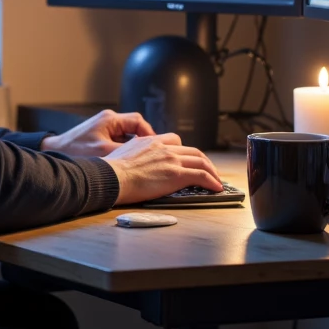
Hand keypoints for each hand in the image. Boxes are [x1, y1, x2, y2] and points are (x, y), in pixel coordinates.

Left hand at [42, 109, 174, 158]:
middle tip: (149, 155)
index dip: (149, 134)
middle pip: (135, 127)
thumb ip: (125, 152)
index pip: (138, 122)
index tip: (154, 147)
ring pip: (127, 134)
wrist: (54, 152)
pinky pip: (118, 140)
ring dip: (133, 146)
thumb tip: (145, 155)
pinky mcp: (99, 136)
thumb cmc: (75, 151)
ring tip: (138, 160)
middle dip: (143, 141)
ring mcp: (103, 127)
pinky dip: (123, 149)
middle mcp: (108, 120)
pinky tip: (124, 161)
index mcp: (110, 119)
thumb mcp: (103, 153)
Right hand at [104, 136, 222, 205]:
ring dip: (212, 171)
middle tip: (208, 170)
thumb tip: (131, 162)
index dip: (184, 150)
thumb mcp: (122, 153)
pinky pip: (201, 176)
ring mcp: (172, 160)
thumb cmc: (111, 171)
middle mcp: (164, 148)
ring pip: (201, 161)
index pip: (175, 141)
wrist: (112, 177)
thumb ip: (133, 154)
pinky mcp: (177, 175)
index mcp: (151, 141)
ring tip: (216, 181)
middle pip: (192, 151)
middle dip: (203, 161)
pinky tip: (216, 188)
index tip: (187, 158)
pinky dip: (212, 181)